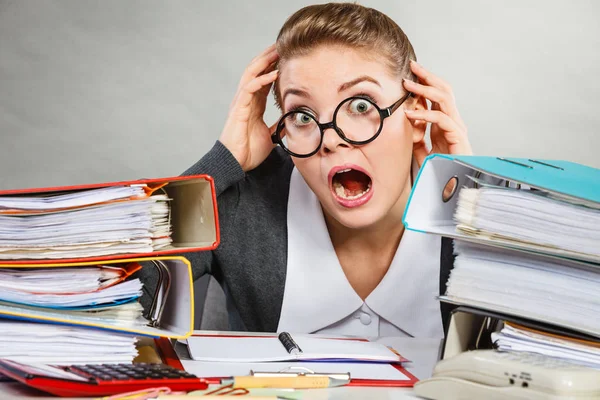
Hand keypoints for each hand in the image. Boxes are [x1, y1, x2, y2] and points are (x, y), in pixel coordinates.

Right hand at [219, 44, 279, 171]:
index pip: (264, 80)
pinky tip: (274, 73)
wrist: (237, 163)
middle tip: (282, 44)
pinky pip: (250, 88)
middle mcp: (247, 100)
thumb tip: (291, 122)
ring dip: (264, 61)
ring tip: (277, 50)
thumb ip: (279, 126)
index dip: (274, 67)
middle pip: (257, 71)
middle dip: (269, 57)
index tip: (287, 57)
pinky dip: (262, 79)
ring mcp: (241, 102)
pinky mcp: (239, 108)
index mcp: (254, 105)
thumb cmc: (249, 151)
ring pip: (251, 74)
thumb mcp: (271, 137)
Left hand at [403, 60, 471, 166]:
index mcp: (445, 122)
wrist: (456, 187)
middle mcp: (453, 121)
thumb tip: (405, 131)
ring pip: (444, 99)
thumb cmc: (442, 170)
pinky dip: (425, 114)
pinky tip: (410, 114)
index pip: (437, 95)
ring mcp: (457, 127)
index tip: (410, 73)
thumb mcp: (422, 153)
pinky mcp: (457, 137)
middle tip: (412, 66)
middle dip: (427, 76)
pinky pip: (441, 119)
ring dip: (425, 89)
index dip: (425, 82)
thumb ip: (416, 141)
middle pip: (443, 90)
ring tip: (408, 84)